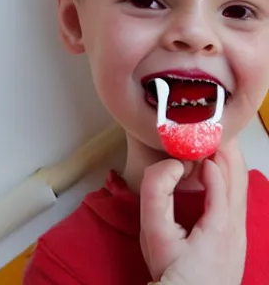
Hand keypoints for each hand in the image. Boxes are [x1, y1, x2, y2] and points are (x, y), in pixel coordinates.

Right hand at [139, 139, 247, 284]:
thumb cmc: (170, 270)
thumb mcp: (154, 232)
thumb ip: (157, 194)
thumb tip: (173, 164)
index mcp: (220, 224)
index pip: (223, 177)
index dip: (211, 154)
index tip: (196, 136)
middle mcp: (237, 226)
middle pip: (239, 177)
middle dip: (227, 149)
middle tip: (212, 125)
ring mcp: (239, 233)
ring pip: (242, 187)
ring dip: (229, 161)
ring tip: (215, 139)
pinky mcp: (235, 237)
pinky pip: (237, 197)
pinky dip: (229, 176)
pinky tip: (216, 169)